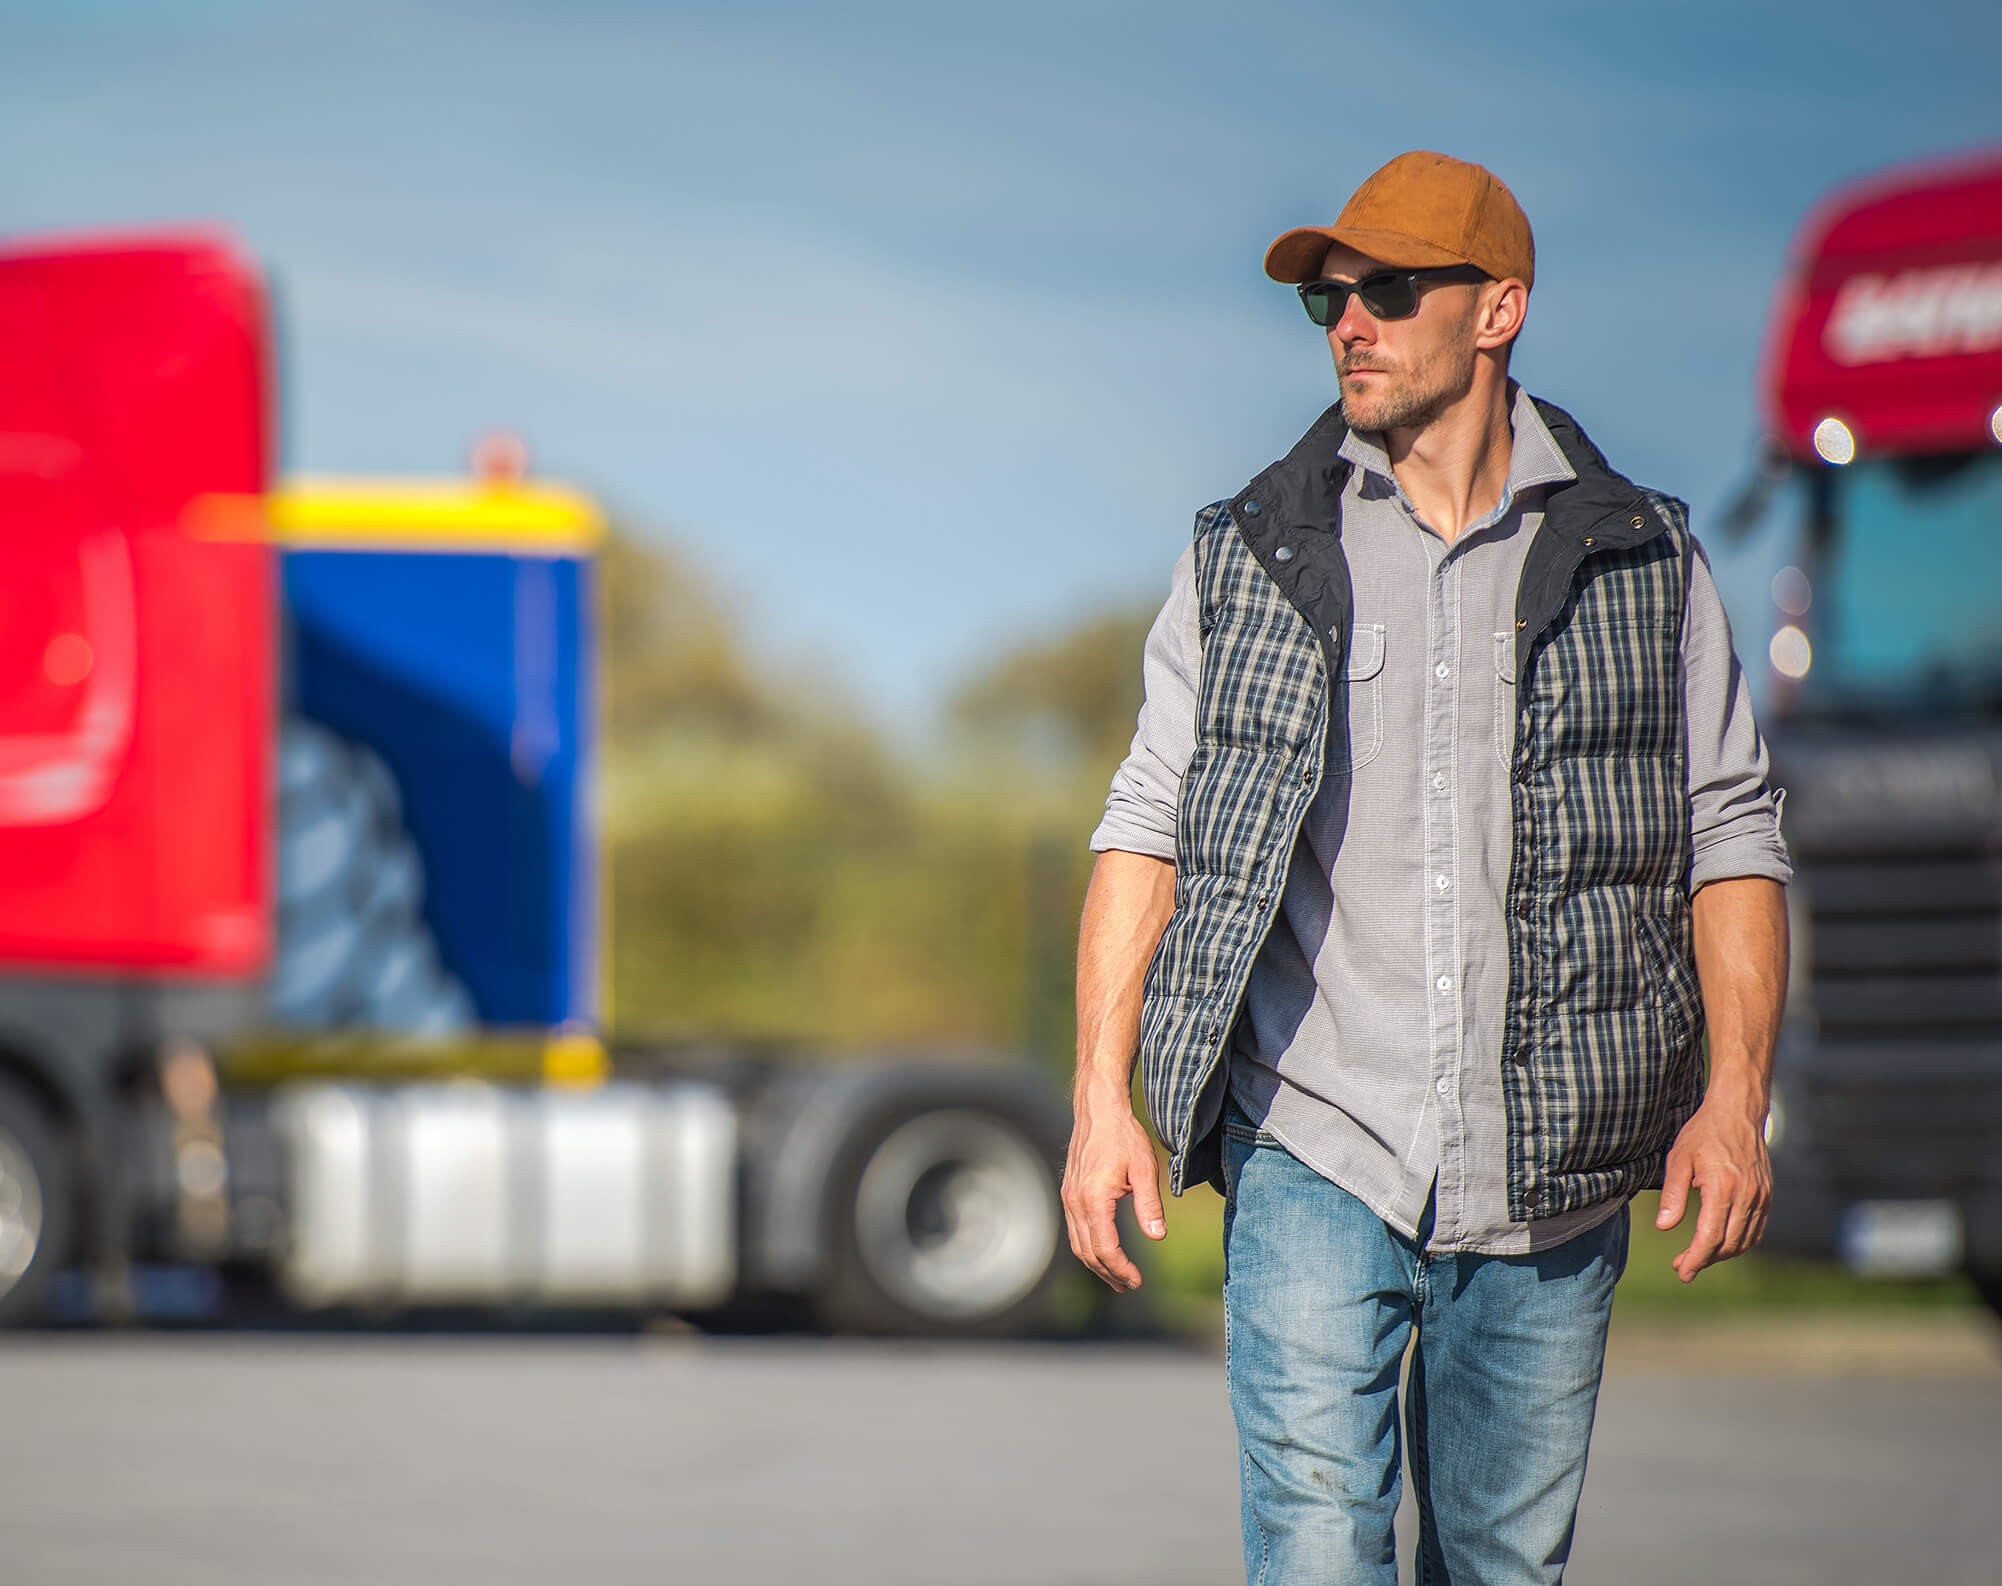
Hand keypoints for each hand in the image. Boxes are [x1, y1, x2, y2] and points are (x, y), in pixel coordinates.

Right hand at [1061, 1083, 1165, 1290]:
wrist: (1099, 1110)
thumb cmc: (1124, 1137)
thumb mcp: (1145, 1169)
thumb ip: (1149, 1205)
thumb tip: (1157, 1236)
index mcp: (1094, 1199)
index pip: (1105, 1248)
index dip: (1121, 1269)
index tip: (1137, 1281)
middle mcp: (1075, 1202)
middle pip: (1088, 1253)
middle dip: (1109, 1274)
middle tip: (1130, 1286)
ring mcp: (1068, 1198)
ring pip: (1077, 1245)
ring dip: (1097, 1265)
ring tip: (1118, 1277)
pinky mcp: (1068, 1193)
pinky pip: (1074, 1230)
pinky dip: (1088, 1248)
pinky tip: (1104, 1251)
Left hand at [1655, 1084, 1771, 1282]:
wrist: (1737, 1112)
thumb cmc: (1703, 1133)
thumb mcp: (1678, 1159)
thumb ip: (1672, 1195)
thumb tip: (1665, 1227)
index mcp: (1723, 1187)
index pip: (1710, 1236)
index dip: (1695, 1259)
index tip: (1681, 1271)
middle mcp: (1747, 1195)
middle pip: (1728, 1244)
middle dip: (1704, 1260)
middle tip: (1682, 1267)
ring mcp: (1761, 1197)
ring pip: (1744, 1241)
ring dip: (1721, 1254)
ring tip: (1698, 1257)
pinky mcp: (1767, 1195)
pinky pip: (1755, 1230)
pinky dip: (1738, 1242)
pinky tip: (1719, 1243)